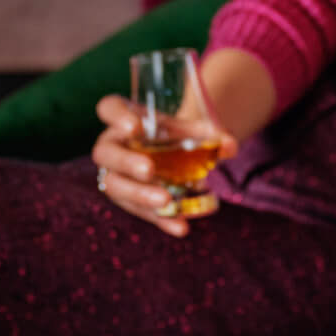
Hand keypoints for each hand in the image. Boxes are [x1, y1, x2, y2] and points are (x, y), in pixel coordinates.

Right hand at [91, 94, 238, 237]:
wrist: (175, 156)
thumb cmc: (177, 135)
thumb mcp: (194, 130)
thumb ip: (212, 135)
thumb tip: (229, 146)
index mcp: (125, 118)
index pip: (109, 108)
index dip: (116, 116)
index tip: (134, 126)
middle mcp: (113, 145)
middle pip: (105, 153)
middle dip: (126, 162)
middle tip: (149, 169)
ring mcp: (116, 175)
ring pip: (115, 186)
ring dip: (139, 195)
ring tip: (165, 201)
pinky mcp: (128, 200)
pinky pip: (139, 211)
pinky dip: (161, 219)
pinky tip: (180, 227)